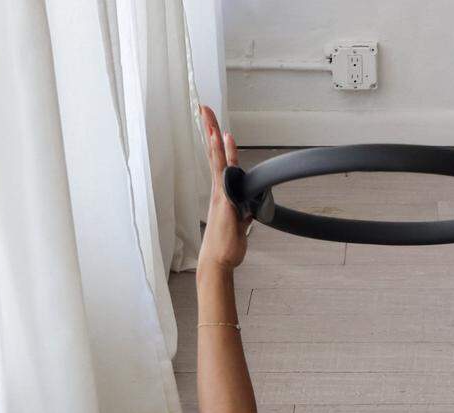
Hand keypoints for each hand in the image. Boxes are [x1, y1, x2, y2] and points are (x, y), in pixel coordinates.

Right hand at [198, 105, 252, 272]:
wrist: (219, 262)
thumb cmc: (226, 246)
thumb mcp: (240, 226)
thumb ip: (244, 213)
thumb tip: (249, 208)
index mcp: (222, 194)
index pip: (221, 164)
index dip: (220, 145)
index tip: (219, 128)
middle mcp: (218, 191)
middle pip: (213, 154)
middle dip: (209, 131)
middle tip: (204, 109)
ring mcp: (219, 194)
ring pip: (216, 160)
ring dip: (213, 137)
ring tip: (208, 116)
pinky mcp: (223, 200)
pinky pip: (222, 174)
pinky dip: (222, 156)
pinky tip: (222, 142)